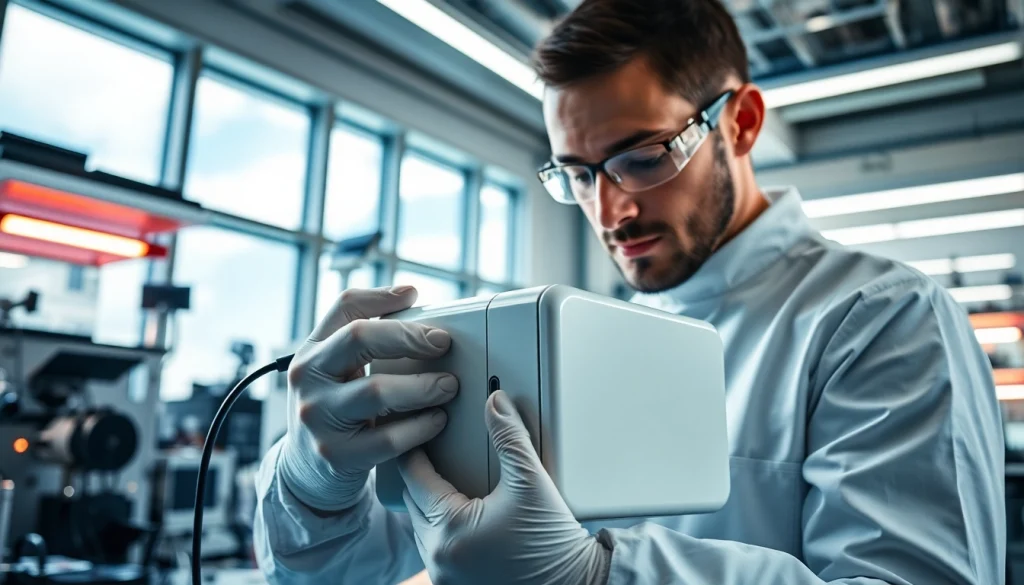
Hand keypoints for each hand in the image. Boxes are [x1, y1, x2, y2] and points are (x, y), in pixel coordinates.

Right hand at [277, 286, 458, 511]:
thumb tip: (408, 295)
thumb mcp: (335, 371)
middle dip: (408, 337)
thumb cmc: (334, 411)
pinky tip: (437, 419)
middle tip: (442, 343)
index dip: (382, 298)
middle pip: (359, 339)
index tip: (415, 296)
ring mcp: (318, 418)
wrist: (305, 473)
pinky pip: (388, 438)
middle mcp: (308, 379)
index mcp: (311, 351)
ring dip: (422, 386)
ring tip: (448, 385)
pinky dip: (420, 427)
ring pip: (377, 390)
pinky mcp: (337, 455)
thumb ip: (363, 337)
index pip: (344, 308)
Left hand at [398, 390, 610, 584]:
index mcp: (450, 530)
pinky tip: (461, 513)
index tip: (423, 433)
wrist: (575, 583)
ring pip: (421, 528)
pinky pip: (435, 548)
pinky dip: (442, 528)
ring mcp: (445, 575)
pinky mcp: (456, 584)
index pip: (414, 478)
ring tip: (448, 481)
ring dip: (430, 505)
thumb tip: (495, 403)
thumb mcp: (532, 481)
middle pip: (412, 503)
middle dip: (422, 477)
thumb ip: (510, 437)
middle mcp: (439, 557)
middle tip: (436, 452)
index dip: (417, 450)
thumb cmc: (554, 542)